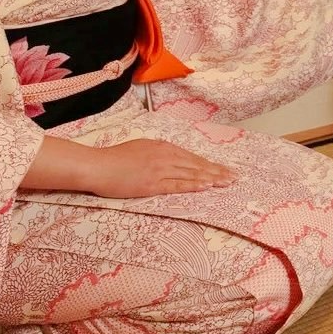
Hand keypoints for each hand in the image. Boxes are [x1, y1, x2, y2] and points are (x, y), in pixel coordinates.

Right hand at [85, 138, 236, 198]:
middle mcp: (165, 156)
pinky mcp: (152, 183)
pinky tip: (206, 186)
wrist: (98, 165)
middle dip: (217, 171)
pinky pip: (177, 185)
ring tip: (227, 182)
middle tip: (234, 177)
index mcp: (163, 147)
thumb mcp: (141, 148)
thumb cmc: (115, 159)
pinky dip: (193, 185)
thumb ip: (158, 153)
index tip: (224, 169)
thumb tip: (171, 159)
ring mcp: (160, 170)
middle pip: (197, 165)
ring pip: (191, 174)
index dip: (210, 165)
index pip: (192, 157)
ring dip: (211, 178)